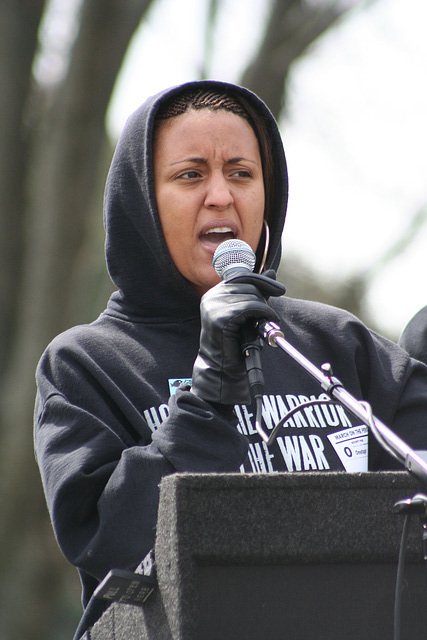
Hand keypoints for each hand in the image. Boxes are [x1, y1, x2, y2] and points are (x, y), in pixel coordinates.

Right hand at [191, 271, 284, 404]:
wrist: (223, 367)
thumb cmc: (236, 341)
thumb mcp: (247, 313)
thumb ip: (256, 293)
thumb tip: (271, 272)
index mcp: (214, 294)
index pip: (241, 276)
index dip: (262, 280)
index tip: (280, 289)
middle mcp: (211, 297)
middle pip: (247, 284)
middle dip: (264, 296)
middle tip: (271, 313)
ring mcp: (214, 307)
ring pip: (251, 296)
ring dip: (265, 308)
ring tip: (268, 321)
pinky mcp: (220, 318)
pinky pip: (250, 307)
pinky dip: (264, 313)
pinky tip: (268, 321)